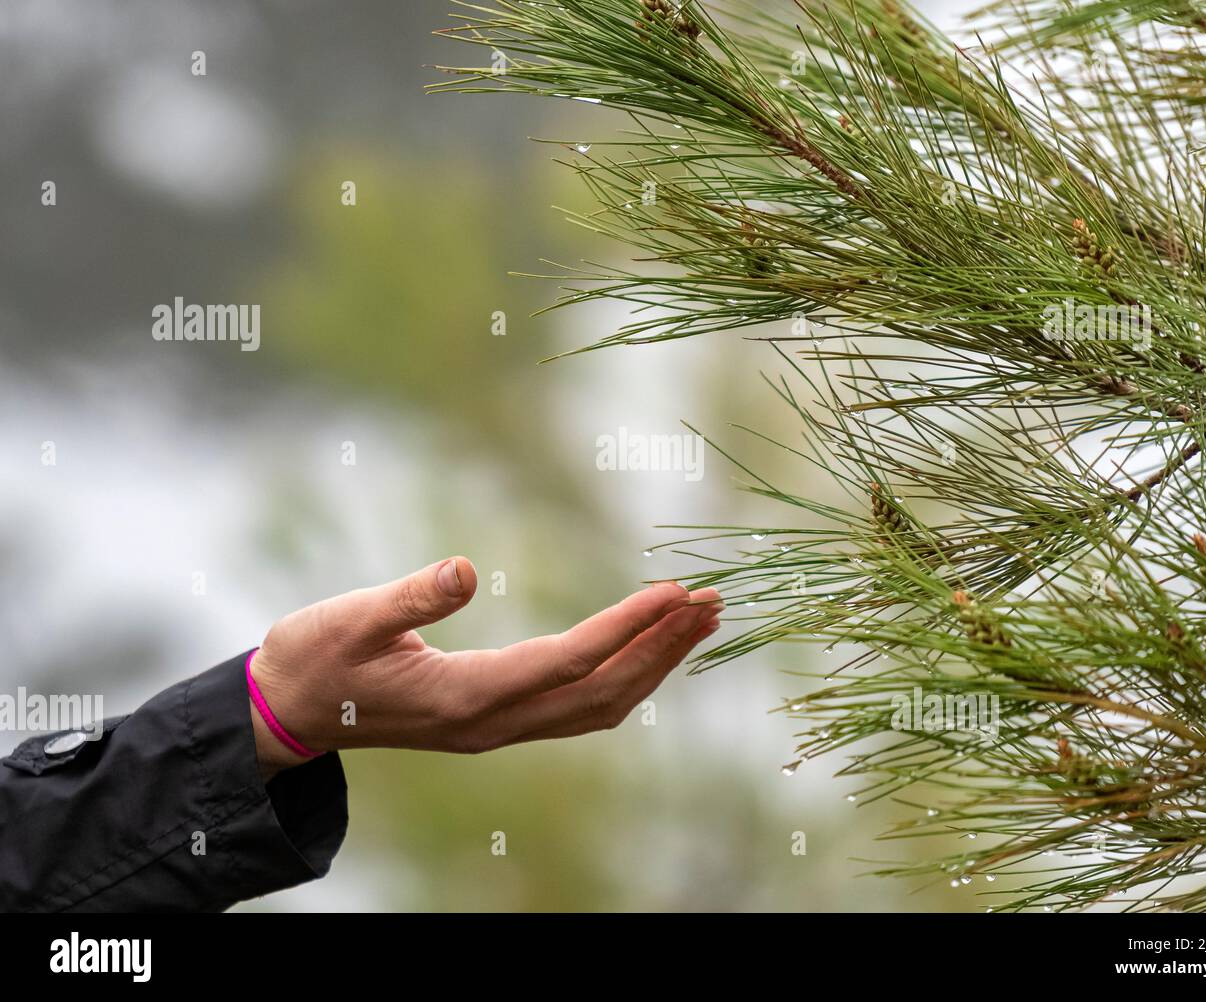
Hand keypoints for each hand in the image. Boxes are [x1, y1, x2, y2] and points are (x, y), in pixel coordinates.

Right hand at [248, 557, 721, 776]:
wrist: (289, 712)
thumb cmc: (316, 659)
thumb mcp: (348, 619)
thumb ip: (407, 598)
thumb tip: (461, 568)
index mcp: (464, 697)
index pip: (566, 661)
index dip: (625, 628)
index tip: (674, 592)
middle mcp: (493, 723)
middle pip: (602, 693)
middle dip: (661, 649)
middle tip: (712, 601)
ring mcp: (498, 729)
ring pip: (598, 707)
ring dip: (653, 664)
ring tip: (697, 620)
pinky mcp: (497, 721)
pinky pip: (580, 708)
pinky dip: (625, 676)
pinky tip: (646, 648)